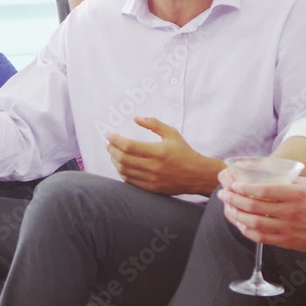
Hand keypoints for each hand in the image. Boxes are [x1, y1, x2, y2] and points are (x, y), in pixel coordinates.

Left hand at [106, 116, 220, 194]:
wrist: (197, 175)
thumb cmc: (184, 152)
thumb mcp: (172, 133)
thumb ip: (153, 124)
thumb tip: (135, 117)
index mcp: (158, 152)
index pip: (128, 145)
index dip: (115, 139)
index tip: (108, 134)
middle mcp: (153, 167)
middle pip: (123, 159)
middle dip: (111, 149)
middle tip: (108, 142)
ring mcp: (151, 179)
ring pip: (124, 171)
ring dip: (114, 161)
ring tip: (113, 152)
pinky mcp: (151, 188)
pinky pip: (130, 181)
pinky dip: (122, 172)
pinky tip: (121, 164)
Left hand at [217, 175, 305, 252]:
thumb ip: (291, 180)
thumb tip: (272, 174)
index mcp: (296, 195)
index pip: (263, 190)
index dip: (244, 187)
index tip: (233, 184)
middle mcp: (290, 212)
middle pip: (253, 207)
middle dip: (234, 199)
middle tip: (224, 194)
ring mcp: (287, 229)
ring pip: (253, 223)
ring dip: (236, 215)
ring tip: (228, 208)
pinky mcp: (287, 242)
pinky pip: (261, 237)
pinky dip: (246, 231)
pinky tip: (240, 224)